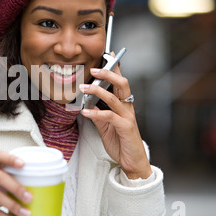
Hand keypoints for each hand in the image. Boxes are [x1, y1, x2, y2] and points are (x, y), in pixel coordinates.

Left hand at [79, 64, 151, 178]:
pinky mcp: (125, 128)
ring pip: (114, 98)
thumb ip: (97, 114)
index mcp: (123, 104)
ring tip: (83, 88)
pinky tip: (85, 111)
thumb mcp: (105, 126)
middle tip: (93, 68)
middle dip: (108, 73)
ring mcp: (127, 117)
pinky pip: (110, 117)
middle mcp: (127, 108)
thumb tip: (87, 104)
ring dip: (97, 90)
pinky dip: (96, 113)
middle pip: (121, 84)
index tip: (109, 53)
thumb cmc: (120, 142)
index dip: (116, 67)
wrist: (132, 161)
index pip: (120, 82)